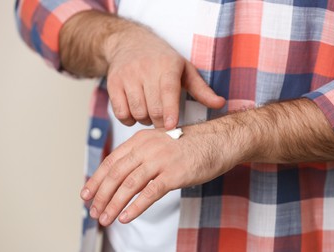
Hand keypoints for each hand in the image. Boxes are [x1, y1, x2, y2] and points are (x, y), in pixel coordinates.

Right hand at [60, 11, 224, 128]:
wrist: (129, 42)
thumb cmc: (162, 59)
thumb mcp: (185, 69)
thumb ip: (201, 90)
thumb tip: (221, 104)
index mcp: (167, 66)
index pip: (168, 91)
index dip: (170, 111)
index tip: (172, 126)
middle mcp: (145, 69)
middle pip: (153, 108)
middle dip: (160, 122)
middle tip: (165, 121)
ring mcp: (127, 76)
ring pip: (137, 112)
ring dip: (145, 120)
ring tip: (150, 113)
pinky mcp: (113, 84)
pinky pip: (120, 113)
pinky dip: (129, 120)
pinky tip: (135, 113)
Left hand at [80, 122, 237, 225]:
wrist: (218, 141)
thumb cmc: (189, 145)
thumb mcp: (159, 142)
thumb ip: (141, 155)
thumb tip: (122, 175)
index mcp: (140, 139)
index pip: (111, 161)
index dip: (96, 179)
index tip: (86, 194)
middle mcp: (147, 147)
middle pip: (116, 174)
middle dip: (101, 195)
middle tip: (93, 211)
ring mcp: (160, 160)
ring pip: (129, 185)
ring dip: (113, 204)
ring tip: (104, 219)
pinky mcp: (174, 174)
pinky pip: (149, 193)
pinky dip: (134, 207)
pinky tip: (125, 218)